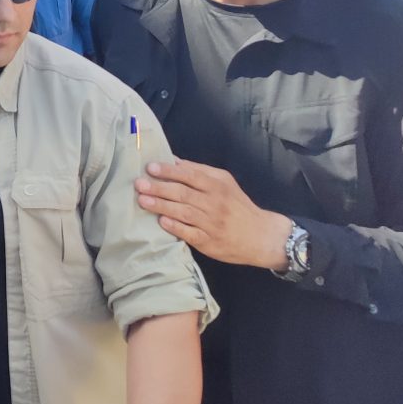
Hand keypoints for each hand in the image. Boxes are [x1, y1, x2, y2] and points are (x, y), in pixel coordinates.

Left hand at [136, 160, 290, 269]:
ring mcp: (212, 224)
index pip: (190, 176)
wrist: (263, 236)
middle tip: (139, 184)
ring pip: (184, 213)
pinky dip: (175, 227)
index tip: (150, 167)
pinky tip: (161, 221)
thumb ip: (201, 171)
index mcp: (217, 186)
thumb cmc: (239, 206)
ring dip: (161, 206)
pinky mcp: (210, 242)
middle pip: (183, 193)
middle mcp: (214, 204)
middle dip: (159, 188)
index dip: (170, 171)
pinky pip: (190, 234)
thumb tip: (174, 161)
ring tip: (142, 200)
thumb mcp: (225, 183)